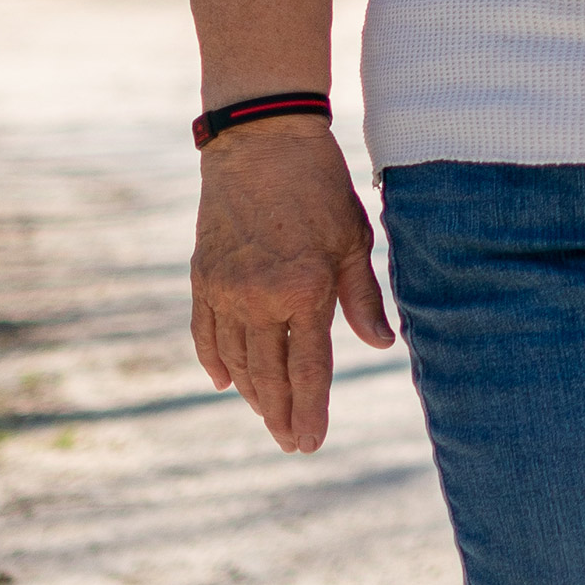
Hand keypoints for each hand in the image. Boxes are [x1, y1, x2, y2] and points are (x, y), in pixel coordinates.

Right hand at [190, 116, 393, 452]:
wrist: (261, 142)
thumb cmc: (319, 187)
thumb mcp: (352, 239)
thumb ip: (362, 298)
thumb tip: (382, 345)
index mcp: (304, 291)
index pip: (308, 370)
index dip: (311, 411)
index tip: (311, 443)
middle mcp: (259, 299)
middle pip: (269, 375)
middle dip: (281, 414)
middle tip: (291, 443)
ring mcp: (225, 291)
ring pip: (236, 361)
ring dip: (253, 393)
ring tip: (268, 414)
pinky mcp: (202, 278)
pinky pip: (205, 334)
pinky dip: (215, 361)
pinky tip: (225, 381)